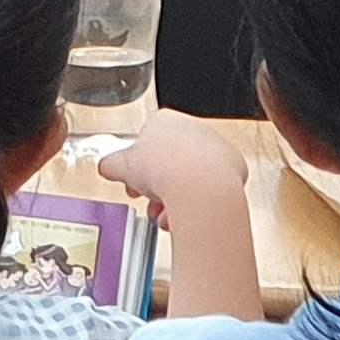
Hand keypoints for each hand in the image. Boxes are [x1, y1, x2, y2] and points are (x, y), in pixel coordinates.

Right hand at [99, 109, 248, 224]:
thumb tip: (105, 167)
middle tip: (150, 204)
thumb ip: (111, 165)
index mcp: (166, 121)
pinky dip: (199, 202)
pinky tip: (187, 215)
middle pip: (170, 163)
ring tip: (167, 218)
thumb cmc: (164, 169)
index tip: (134, 185)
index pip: (148, 146)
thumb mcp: (122, 166)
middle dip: (158, 188)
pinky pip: (210, 187)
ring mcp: (215, 147)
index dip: (138, 170)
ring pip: (190, 178)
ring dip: (176, 200)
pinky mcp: (235, 167)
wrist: (201, 185)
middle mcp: (193, 129)